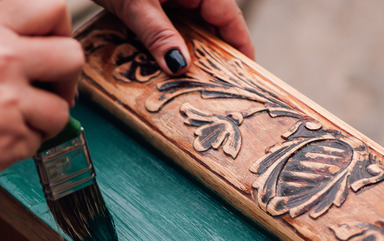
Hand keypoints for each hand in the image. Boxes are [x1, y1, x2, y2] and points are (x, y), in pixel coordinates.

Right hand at [0, 0, 84, 191]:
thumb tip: (31, 42)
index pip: (52, 8)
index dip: (60, 30)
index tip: (52, 48)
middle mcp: (2, 61)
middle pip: (73, 57)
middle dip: (67, 77)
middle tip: (49, 90)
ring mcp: (9, 103)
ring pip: (61, 108)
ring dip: (44, 118)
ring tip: (12, 121)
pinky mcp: (11, 141)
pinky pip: (38, 141)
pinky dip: (22, 143)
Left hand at [94, 0, 253, 74]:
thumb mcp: (135, 5)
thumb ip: (158, 34)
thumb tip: (180, 66)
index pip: (230, 19)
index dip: (241, 48)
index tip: (247, 76)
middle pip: (213, 26)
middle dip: (213, 57)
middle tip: (212, 90)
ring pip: (192, 28)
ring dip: (189, 54)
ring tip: (190, 84)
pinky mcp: (157, 1)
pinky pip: (172, 25)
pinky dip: (171, 45)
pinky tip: (165, 65)